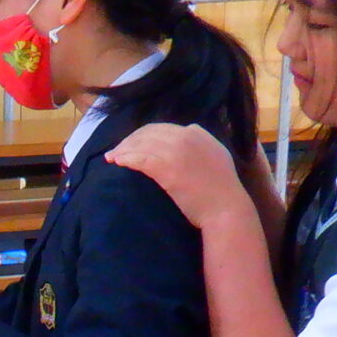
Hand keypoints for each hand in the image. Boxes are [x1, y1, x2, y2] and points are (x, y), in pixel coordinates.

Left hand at [106, 123, 248, 228]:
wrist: (225, 209)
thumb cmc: (221, 190)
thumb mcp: (216, 156)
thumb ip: (201, 144)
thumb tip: (189, 132)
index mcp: (197, 133)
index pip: (162, 128)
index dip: (143, 135)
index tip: (132, 144)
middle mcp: (186, 136)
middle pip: (148, 133)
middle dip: (129, 141)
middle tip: (116, 151)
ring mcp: (176, 151)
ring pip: (141, 144)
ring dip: (123, 150)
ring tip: (111, 158)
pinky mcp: (167, 168)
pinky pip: (140, 158)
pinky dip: (126, 158)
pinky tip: (118, 163)